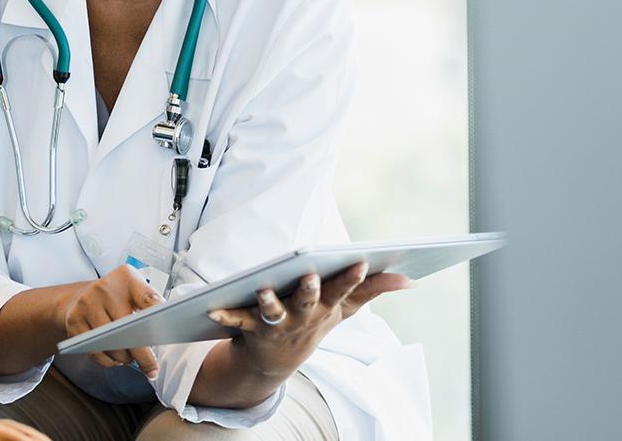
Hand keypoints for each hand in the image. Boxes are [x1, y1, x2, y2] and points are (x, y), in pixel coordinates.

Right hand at [58, 265, 163, 377]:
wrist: (78, 297)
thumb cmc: (114, 299)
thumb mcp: (133, 292)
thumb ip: (148, 308)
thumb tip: (166, 334)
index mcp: (126, 278)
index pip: (147, 297)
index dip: (158, 314)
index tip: (168, 329)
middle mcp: (104, 288)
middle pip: (128, 328)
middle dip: (142, 354)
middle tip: (151, 368)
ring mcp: (86, 303)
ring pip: (111, 344)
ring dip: (125, 358)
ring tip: (131, 359)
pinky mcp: (74, 321)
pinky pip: (95, 351)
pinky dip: (108, 360)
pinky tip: (115, 358)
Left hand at [206, 262, 409, 377]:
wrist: (276, 360)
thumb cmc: (313, 321)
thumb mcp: (343, 308)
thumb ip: (372, 290)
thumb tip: (409, 279)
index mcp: (325, 307)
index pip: (343, 291)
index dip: (353, 278)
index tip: (362, 261)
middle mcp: (302, 316)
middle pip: (307, 301)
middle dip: (310, 290)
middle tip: (311, 276)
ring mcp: (276, 323)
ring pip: (272, 311)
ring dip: (269, 302)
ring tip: (263, 290)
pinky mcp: (250, 326)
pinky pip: (236, 320)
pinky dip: (225, 315)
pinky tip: (212, 308)